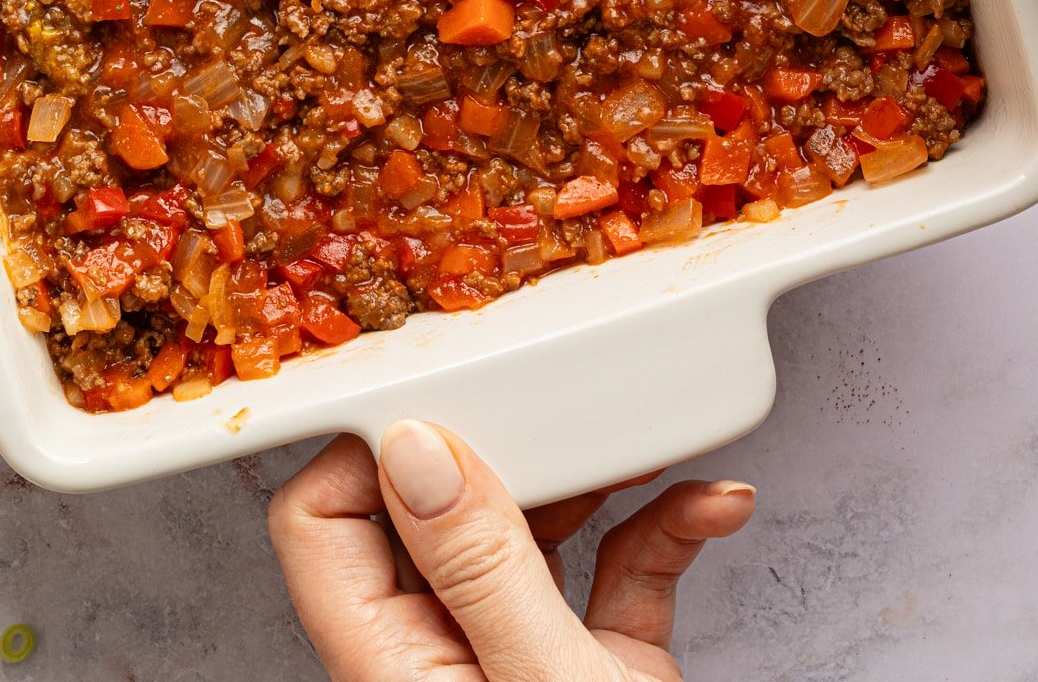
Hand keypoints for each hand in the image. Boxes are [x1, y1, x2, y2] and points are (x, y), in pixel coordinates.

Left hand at [268, 421, 754, 680]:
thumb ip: (481, 569)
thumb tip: (414, 448)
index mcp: (392, 667)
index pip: (321, 526)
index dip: (361, 447)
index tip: (431, 384)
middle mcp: (445, 656)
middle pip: (430, 508)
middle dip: (498, 438)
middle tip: (547, 388)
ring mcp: (522, 660)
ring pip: (528, 528)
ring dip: (595, 473)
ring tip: (643, 431)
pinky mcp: (598, 673)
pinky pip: (617, 575)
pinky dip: (665, 530)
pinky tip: (716, 505)